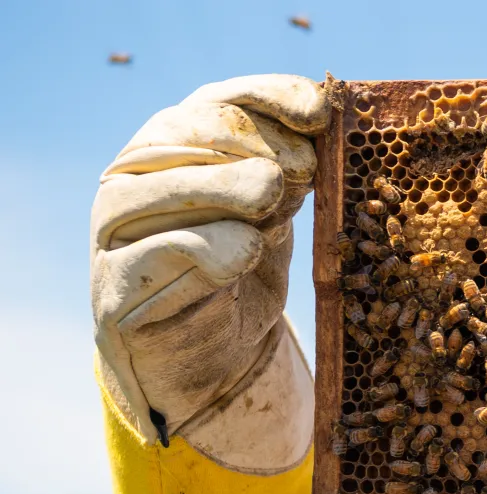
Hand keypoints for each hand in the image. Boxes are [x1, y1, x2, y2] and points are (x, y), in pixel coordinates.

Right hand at [91, 75, 330, 444]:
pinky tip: (248, 249)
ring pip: (167, 187)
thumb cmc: (242, 268)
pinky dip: (212, 246)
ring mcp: (116, 227)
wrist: (210, 355)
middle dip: (256, 146)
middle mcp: (133, 174)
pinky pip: (163, 252)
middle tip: (304, 173)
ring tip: (270, 200)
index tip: (320, 113)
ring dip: (227, 188)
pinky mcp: (117, 281)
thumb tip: (323, 132)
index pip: (218, 100)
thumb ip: (289, 173)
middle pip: (191, 135)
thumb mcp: (275, 214)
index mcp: (173, 144)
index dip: (271, 98)